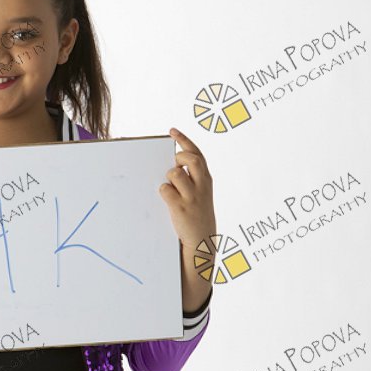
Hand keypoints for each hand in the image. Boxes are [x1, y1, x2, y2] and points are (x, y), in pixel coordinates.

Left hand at [158, 127, 215, 250]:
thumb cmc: (197, 213)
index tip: (172, 131)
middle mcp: (202, 185)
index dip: (184, 140)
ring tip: (173, 190)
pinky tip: (169, 200)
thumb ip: (192, 178)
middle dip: (179, 158)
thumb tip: (173, 165)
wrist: (201, 240)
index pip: (197, 154)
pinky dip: (164, 191)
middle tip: (174, 165)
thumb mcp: (201, 193)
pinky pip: (165, 189)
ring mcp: (192, 196)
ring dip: (169, 178)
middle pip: (190, 159)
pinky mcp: (180, 207)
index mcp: (207, 179)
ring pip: (175, 173)